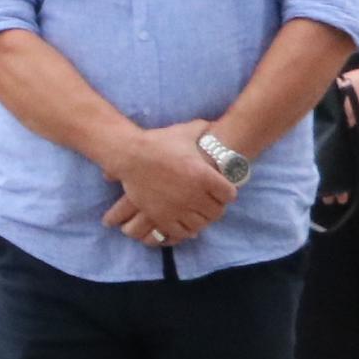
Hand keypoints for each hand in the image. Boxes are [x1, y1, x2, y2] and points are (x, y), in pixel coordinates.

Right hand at [97, 121, 234, 246]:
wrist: (129, 154)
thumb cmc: (159, 142)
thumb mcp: (186, 132)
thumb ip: (204, 129)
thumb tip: (214, 126)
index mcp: (204, 175)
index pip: (229, 194)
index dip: (227, 193)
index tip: (223, 191)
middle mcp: (193, 194)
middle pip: (216, 211)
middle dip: (215, 208)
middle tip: (210, 203)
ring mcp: (176, 207)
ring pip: (200, 224)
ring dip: (200, 220)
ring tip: (197, 214)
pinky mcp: (160, 216)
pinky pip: (180, 232)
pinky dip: (185, 230)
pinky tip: (184, 223)